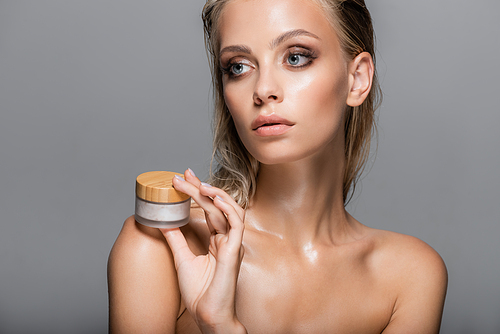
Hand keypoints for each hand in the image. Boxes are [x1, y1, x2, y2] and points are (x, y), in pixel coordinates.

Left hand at [160, 169, 246, 333]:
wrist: (207, 314)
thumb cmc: (200, 292)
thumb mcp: (182, 258)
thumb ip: (176, 238)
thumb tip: (163, 221)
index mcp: (217, 240)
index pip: (209, 209)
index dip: (198, 192)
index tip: (183, 178)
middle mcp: (227, 238)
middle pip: (216, 206)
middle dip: (200, 188)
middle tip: (183, 175)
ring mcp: (233, 243)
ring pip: (229, 209)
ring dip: (216, 194)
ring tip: (199, 184)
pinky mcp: (235, 250)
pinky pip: (236, 224)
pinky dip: (228, 209)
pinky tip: (215, 199)